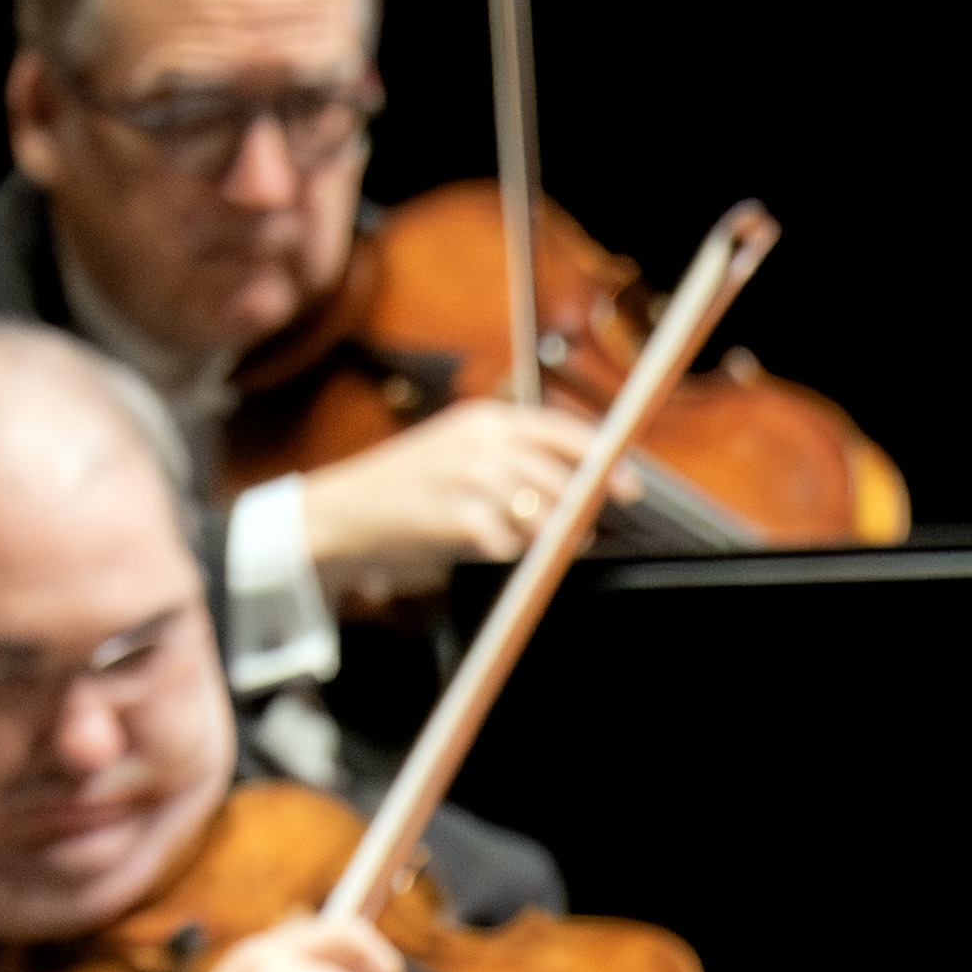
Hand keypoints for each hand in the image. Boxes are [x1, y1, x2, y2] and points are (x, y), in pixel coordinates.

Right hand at [288, 395, 602, 607]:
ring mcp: (465, 475)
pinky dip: (508, 551)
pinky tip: (491, 548)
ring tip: (534, 542)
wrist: (342, 513)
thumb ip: (515, 461)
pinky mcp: (452, 513)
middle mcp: (480, 440)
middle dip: (578, 510)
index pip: (563, 431)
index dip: (604, 460)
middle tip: (579, 532)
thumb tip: (582, 485)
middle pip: (561, 477)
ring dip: (546, 534)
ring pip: (540, 510)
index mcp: (486, 420)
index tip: (630, 489)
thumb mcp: (462, 455)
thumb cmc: (410, 489)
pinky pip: (507, 540)